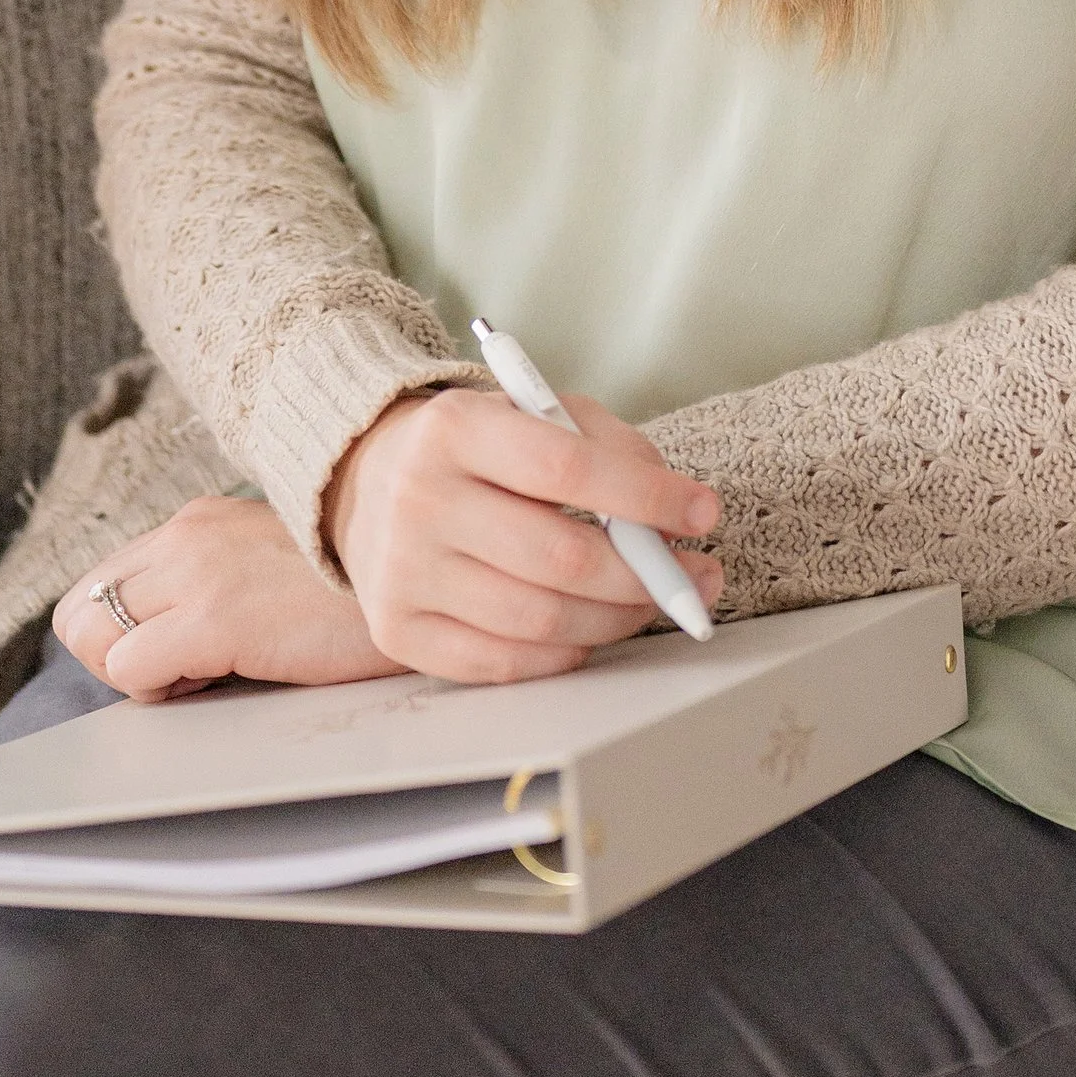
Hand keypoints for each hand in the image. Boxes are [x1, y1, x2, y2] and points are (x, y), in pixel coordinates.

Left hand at [51, 494, 404, 704]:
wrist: (418, 583)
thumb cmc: (350, 594)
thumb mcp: (266, 567)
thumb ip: (211, 582)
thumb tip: (162, 638)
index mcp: (196, 524)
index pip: (97, 586)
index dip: (124, 634)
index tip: (181, 651)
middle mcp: (186, 536)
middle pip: (78, 613)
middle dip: (117, 657)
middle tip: (183, 669)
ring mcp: (199, 572)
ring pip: (92, 639)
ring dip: (139, 674)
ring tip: (207, 671)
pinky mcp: (218, 615)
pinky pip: (130, 668)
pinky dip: (162, 690)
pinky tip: (225, 676)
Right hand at [323, 382, 723, 685]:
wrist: (371, 481)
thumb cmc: (481, 450)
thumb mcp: (538, 413)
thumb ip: (611, 447)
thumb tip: (677, 512)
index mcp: (456, 428)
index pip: (566, 469)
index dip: (646, 497)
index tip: (704, 512)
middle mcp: (419, 498)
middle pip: (559, 559)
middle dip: (645, 576)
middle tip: (694, 577)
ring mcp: (403, 571)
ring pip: (538, 620)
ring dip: (616, 620)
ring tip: (648, 602)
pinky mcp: (398, 629)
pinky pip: (502, 663)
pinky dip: (563, 653)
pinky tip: (588, 628)